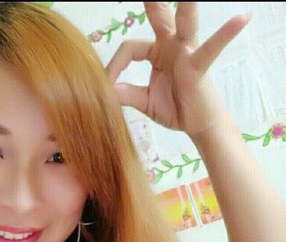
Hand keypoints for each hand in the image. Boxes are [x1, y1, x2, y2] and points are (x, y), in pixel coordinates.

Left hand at [105, 2, 249, 136]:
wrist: (197, 125)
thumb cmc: (174, 108)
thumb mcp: (143, 101)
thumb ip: (124, 93)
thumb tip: (103, 89)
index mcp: (156, 52)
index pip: (129, 48)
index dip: (114, 66)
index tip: (106, 85)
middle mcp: (171, 45)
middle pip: (158, 15)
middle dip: (152, 1)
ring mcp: (186, 51)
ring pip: (185, 19)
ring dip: (186, 3)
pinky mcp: (199, 64)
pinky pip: (212, 47)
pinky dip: (226, 33)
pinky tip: (242, 18)